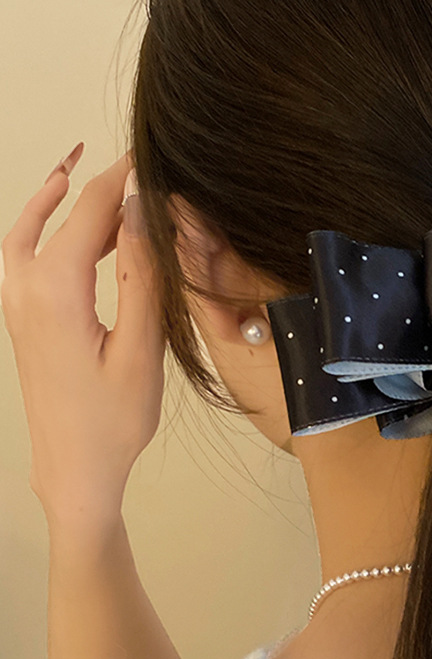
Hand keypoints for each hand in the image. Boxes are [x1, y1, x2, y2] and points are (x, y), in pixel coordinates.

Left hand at [1, 149, 163, 524]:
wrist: (74, 467)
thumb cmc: (113, 419)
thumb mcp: (141, 348)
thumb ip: (141, 277)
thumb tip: (142, 215)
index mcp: (55, 291)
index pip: (89, 211)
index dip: (121, 179)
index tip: (150, 155)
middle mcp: (25, 288)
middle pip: (57, 214)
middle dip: (94, 184)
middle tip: (135, 167)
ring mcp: (16, 303)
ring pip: (32, 231)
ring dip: (66, 202)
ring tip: (108, 185)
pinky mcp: (22, 318)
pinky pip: (27, 255)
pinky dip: (51, 231)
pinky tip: (83, 234)